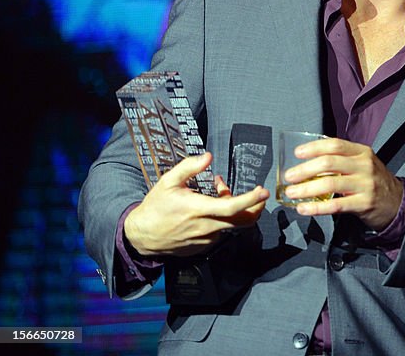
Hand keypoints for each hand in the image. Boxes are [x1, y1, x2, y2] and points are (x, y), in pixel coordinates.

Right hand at [124, 153, 267, 256]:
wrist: (141, 236)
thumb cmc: (155, 207)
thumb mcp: (168, 181)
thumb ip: (189, 167)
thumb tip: (208, 157)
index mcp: (197, 209)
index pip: (231, 207)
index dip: (250, 200)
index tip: (263, 192)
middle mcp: (205, 226)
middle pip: (242, 220)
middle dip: (255, 206)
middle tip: (257, 193)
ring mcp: (206, 239)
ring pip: (231, 224)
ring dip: (233, 210)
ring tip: (218, 194)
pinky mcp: (204, 246)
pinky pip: (221, 232)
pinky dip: (222, 219)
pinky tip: (211, 209)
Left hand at [282, 137, 402, 230]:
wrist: (397, 202)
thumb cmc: (373, 181)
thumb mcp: (362, 164)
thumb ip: (342, 159)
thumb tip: (309, 161)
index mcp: (362, 152)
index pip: (335, 145)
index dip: (314, 148)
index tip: (297, 153)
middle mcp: (364, 166)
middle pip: (329, 163)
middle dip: (304, 170)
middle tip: (289, 177)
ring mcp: (365, 185)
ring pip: (330, 183)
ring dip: (306, 189)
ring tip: (291, 193)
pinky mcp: (363, 203)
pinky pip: (335, 205)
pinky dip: (316, 208)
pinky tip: (303, 209)